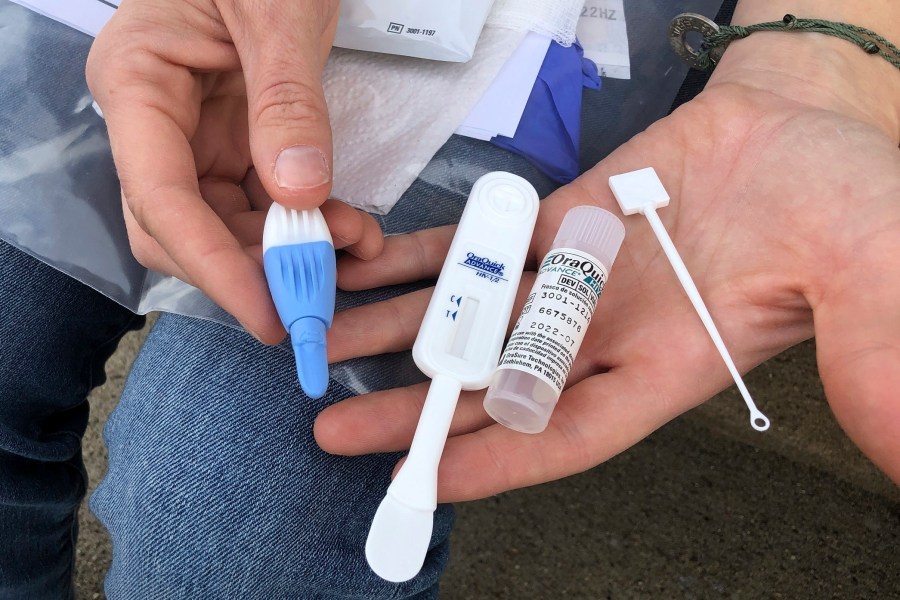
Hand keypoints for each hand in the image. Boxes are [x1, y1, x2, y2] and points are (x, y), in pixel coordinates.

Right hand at [87, 0, 382, 341]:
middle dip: (253, 266)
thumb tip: (298, 191)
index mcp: (138, 84)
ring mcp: (196, 135)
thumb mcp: (278, 14)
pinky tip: (348, 228)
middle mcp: (157, 122)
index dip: (212, 266)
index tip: (266, 311)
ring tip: (355, 243)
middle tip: (319, 289)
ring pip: (228, 224)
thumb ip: (286, 102)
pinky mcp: (236, 142)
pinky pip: (262, 201)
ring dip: (289, 249)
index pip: (160, 198)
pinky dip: (304, 223)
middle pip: (185, 227)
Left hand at [315, 35, 899, 498]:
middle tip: (338, 429)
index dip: (497, 463)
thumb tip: (898, 442)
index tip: (423, 483)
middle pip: (495, 385)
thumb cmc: (844, 198)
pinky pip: (477, 244)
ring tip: (329, 349)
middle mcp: (606, 332)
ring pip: (473, 315)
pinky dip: (424, 256)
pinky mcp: (556, 221)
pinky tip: (373, 268)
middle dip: (417, 412)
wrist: (804, 119)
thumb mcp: (869, 275)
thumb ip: (872, 354)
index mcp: (666, 366)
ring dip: (401, 334)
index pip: (567, 433)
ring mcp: (575, 276)